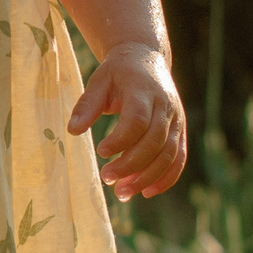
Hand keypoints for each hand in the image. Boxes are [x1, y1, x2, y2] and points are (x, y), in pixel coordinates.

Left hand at [67, 41, 185, 200]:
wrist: (146, 59)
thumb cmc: (118, 72)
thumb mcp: (98, 81)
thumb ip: (87, 105)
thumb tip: (72, 130)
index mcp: (144, 91)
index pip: (138, 120)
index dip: (121, 140)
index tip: (101, 152)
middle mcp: (166, 106)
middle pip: (155, 142)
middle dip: (132, 165)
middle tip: (108, 179)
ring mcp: (177, 120)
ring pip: (168, 154)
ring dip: (147, 177)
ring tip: (122, 193)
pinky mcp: (180, 131)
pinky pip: (178, 159)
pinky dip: (166, 178)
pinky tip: (146, 192)